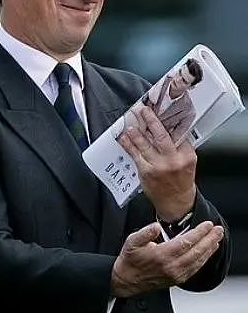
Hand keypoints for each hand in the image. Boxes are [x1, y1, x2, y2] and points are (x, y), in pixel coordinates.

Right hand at [111, 221, 223, 296]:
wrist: (126, 280)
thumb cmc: (130, 260)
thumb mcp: (131, 242)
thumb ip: (145, 233)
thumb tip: (156, 226)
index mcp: (162, 255)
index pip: (187, 242)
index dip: (199, 232)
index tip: (207, 225)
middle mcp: (171, 266)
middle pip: (197, 251)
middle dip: (210, 239)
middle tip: (218, 230)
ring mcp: (176, 274)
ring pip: (199, 261)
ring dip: (210, 249)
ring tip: (216, 239)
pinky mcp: (178, 279)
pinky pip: (195, 269)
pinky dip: (204, 260)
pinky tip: (207, 253)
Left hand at [117, 105, 195, 220]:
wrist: (176, 201)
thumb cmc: (181, 180)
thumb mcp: (188, 162)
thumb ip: (181, 147)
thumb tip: (169, 129)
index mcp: (187, 156)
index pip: (178, 134)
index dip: (168, 121)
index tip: (161, 111)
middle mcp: (173, 160)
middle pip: (161, 136)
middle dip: (151, 121)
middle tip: (144, 111)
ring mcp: (158, 166)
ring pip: (145, 145)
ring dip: (136, 133)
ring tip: (131, 124)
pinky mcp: (146, 172)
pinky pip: (135, 156)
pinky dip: (129, 146)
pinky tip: (124, 139)